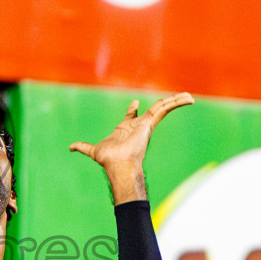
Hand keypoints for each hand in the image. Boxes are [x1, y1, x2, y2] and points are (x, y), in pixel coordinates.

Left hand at [69, 93, 193, 202]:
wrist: (118, 165)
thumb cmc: (108, 159)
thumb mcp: (93, 150)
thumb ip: (83, 147)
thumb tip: (71, 147)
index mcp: (127, 129)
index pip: (132, 116)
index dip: (132, 109)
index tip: (134, 102)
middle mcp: (139, 126)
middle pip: (152, 110)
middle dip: (163, 103)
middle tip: (174, 97)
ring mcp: (146, 124)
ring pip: (163, 107)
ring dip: (176, 100)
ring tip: (189, 95)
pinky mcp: (151, 122)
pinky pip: (166, 109)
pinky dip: (177, 102)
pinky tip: (188, 98)